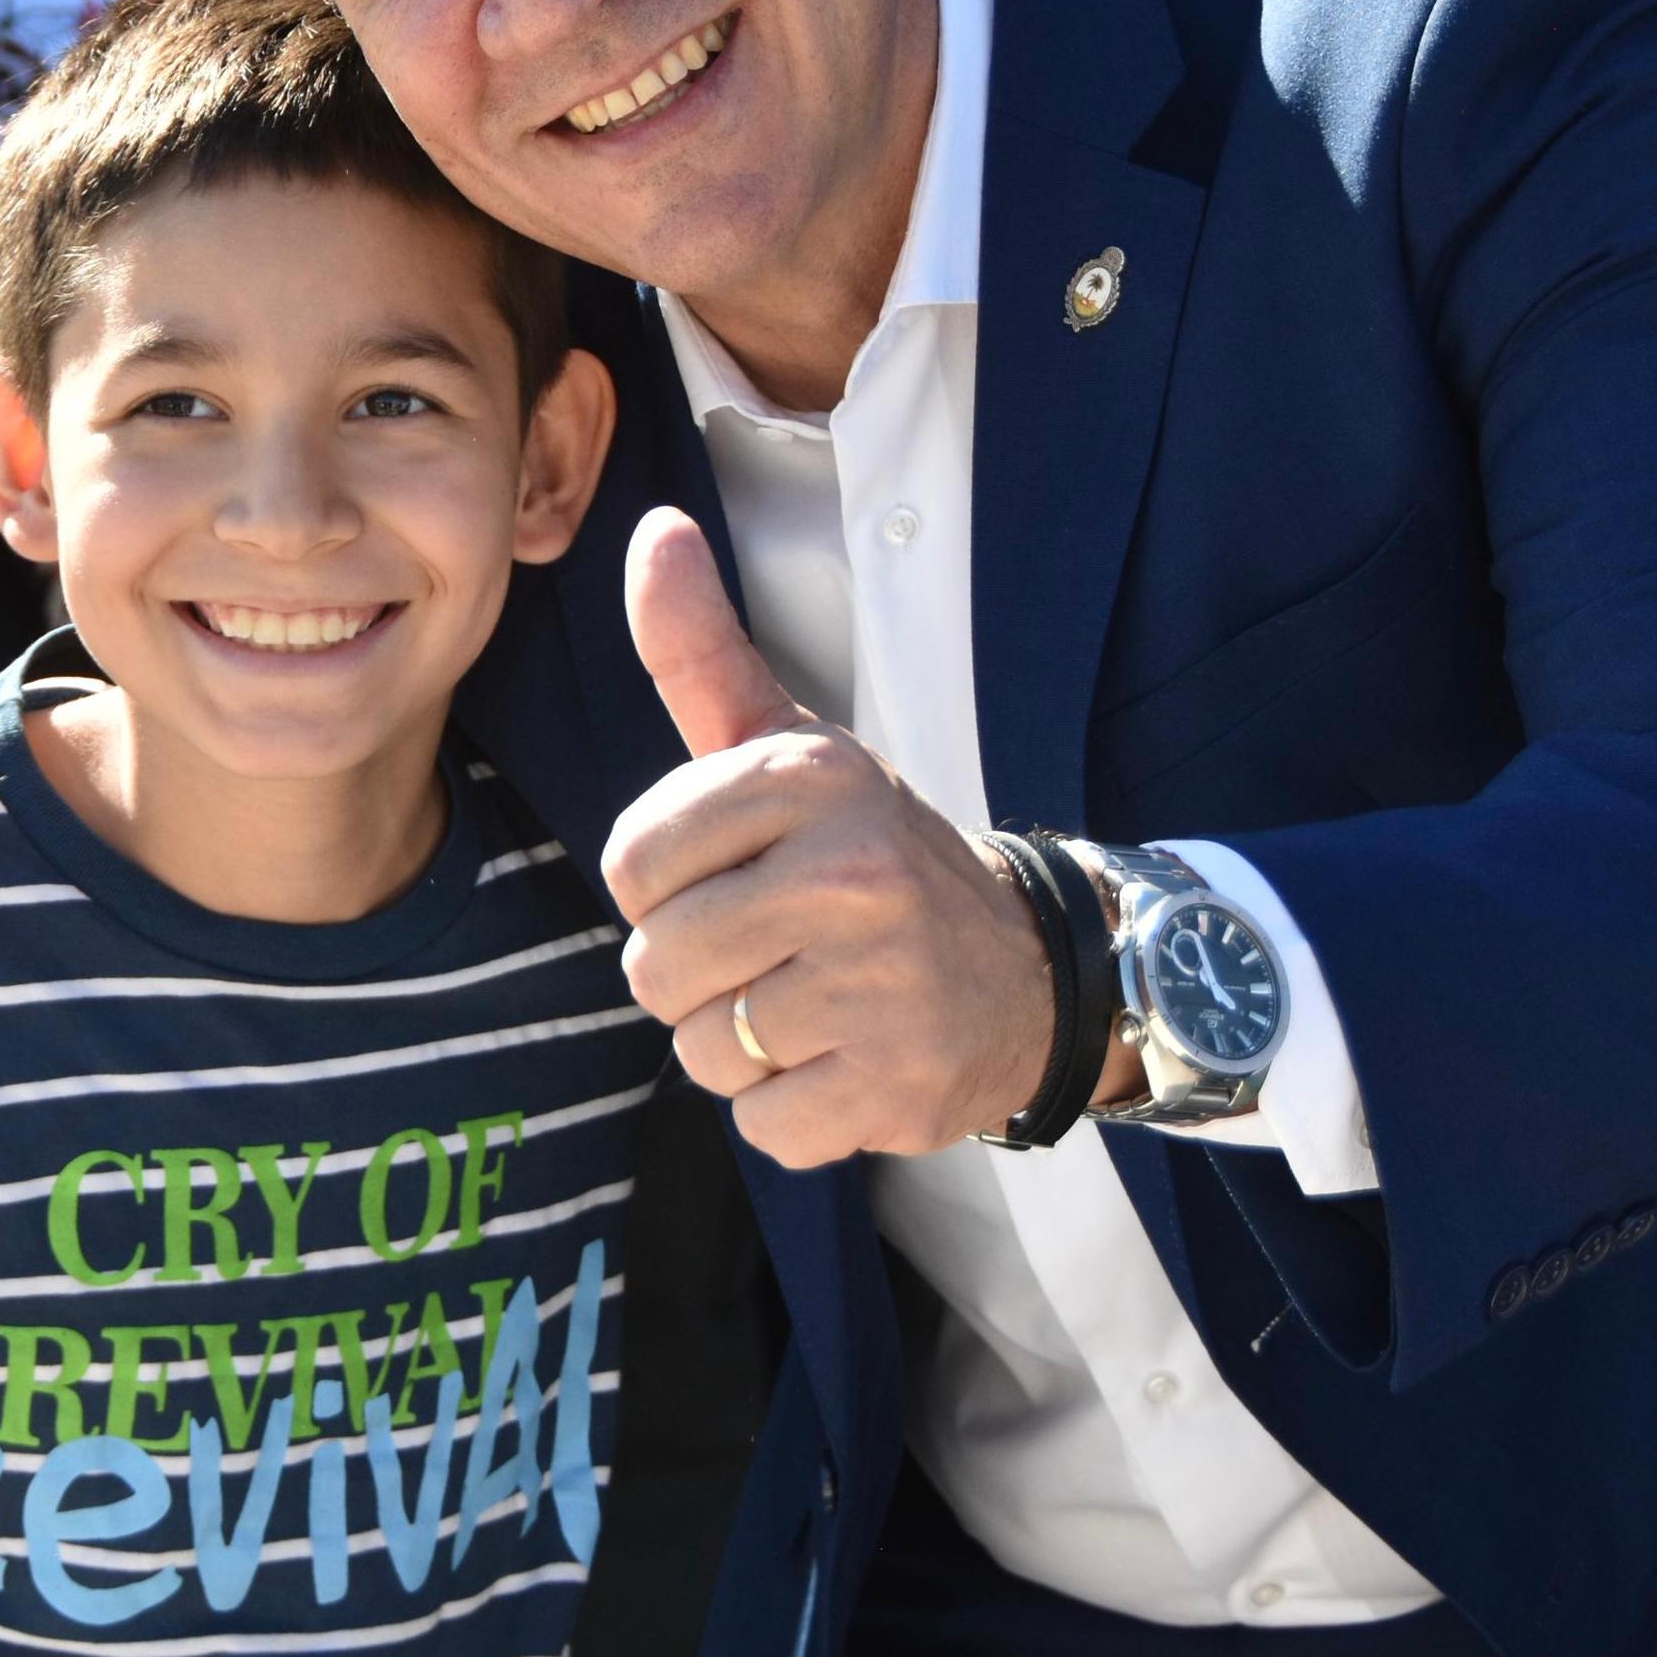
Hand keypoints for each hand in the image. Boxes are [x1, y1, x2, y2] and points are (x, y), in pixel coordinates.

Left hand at [605, 507, 1057, 1168]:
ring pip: (703, 1051)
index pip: (631, 863)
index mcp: (807, 779)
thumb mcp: (789, 743)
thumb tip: (652, 531)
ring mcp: (877, 986)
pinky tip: (845, 1058)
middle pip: (655, 968)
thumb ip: (702, 651)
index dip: (664, 888)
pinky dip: (793, 1110)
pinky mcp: (893, 1086)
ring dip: (741, 1046)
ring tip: (811, 1002)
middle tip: (774, 950)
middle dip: (695, 976)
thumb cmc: (866, 854)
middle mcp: (847, 873)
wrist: (1025, 969)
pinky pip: (763, 1125)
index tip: (734, 877)